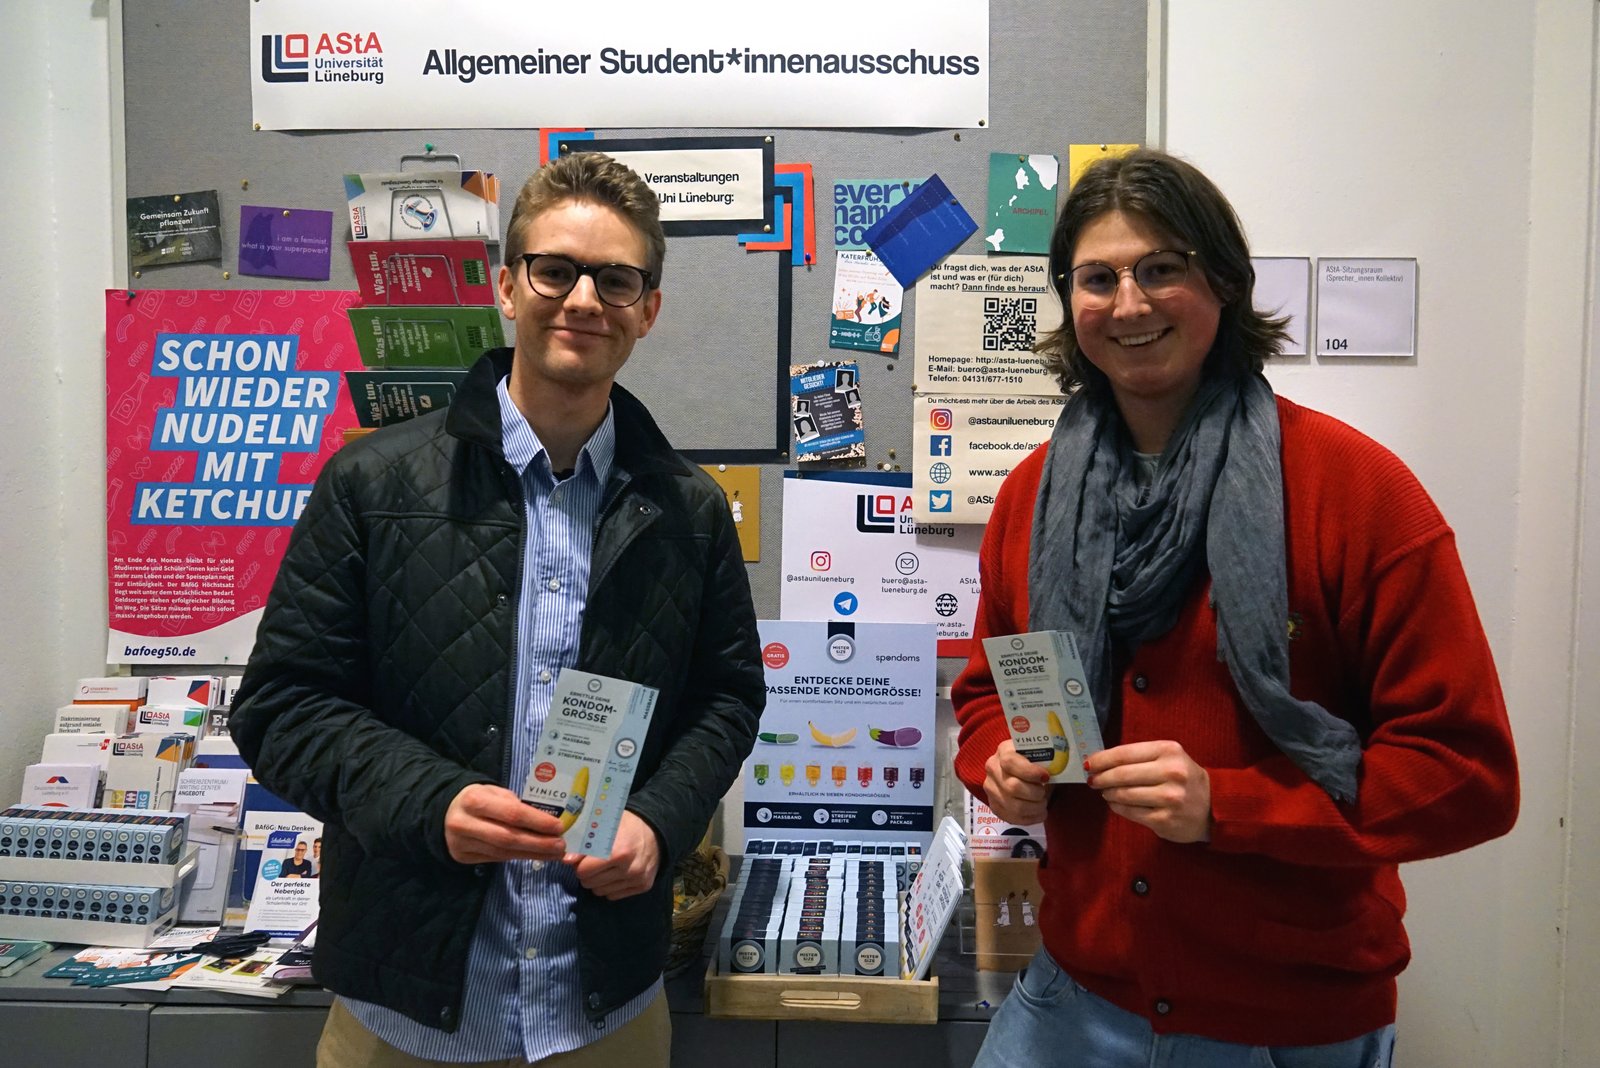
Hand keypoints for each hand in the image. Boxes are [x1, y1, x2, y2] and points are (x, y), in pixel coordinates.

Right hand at [443, 783, 567, 863]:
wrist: (443, 812)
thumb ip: (515, 804)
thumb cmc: (477, 799)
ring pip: (503, 852)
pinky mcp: (462, 857)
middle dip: (538, 843)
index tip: (559, 827)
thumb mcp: (493, 792)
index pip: (512, 813)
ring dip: (532, 854)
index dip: (537, 822)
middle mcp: (464, 823)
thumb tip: (546, 820)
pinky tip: (534, 855)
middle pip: (508, 838)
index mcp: (474, 800)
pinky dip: (518, 857)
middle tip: (561, 846)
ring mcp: (461, 843)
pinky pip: (496, 859)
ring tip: (554, 853)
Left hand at [566, 811, 661, 900]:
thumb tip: (566, 860)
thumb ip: (585, 843)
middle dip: (587, 873)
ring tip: (606, 867)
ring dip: (598, 881)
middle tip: (593, 862)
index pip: (583, 871)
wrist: (657, 831)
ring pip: (600, 891)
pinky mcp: (643, 887)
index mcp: (618, 852)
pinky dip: (610, 886)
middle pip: (589, 883)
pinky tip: (616, 873)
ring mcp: (637, 879)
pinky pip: (613, 896)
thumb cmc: (626, 825)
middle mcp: (628, 869)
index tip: (584, 857)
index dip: (580, 863)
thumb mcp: (604, 827)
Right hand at [982, 738, 1052, 825]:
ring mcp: (991, 789)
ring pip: (1014, 806)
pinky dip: (1030, 818)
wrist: (1021, 771)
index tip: (1046, 777)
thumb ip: (1046, 760)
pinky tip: (1039, 813)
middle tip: (1044, 793)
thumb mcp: (1039, 755)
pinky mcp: (994, 805)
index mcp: (1004, 751)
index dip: (1030, 772)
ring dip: (1034, 808)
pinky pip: (1011, 818)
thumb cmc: (1035, 763)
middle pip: (1013, 787)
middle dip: (1035, 793)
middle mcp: (993, 769)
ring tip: (1043, 804)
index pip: (1010, 762)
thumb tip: (1057, 770)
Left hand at [1086, 741, 1212, 842]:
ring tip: (1104, 792)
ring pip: (1124, 794)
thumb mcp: (1169, 757)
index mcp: (1169, 751)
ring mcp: (1168, 798)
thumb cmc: (1184, 778)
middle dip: (1101, 778)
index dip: (1102, 759)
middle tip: (1092, 780)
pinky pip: (1131, 812)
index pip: (1124, 753)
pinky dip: (1117, 807)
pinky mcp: (1164, 819)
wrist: (1214, 806)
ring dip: (1108, 793)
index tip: (1089, 763)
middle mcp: (1170, 772)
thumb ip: (1140, 757)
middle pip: (1121, 774)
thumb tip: (1102, 761)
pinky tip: (1115, 803)